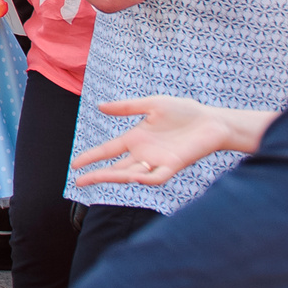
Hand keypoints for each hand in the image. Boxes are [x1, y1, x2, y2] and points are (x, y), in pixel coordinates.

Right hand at [70, 95, 252, 187]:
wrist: (212, 121)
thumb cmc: (184, 112)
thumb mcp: (152, 105)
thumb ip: (127, 107)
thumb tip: (99, 107)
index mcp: (135, 139)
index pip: (108, 151)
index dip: (91, 157)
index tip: (75, 165)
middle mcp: (143, 153)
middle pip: (115, 168)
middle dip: (97, 175)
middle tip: (79, 182)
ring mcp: (158, 161)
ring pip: (132, 174)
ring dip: (115, 177)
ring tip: (98, 178)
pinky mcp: (174, 165)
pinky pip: (156, 176)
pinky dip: (145, 178)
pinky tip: (134, 177)